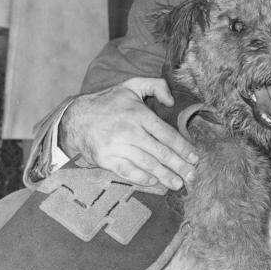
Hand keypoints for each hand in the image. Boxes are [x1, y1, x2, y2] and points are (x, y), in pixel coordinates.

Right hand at [59, 78, 198, 190]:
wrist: (75, 118)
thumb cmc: (108, 103)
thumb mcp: (131, 86)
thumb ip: (155, 85)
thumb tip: (172, 101)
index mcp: (138, 114)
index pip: (166, 134)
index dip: (183, 148)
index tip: (195, 158)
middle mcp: (129, 131)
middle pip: (160, 152)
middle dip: (179, 165)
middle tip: (192, 176)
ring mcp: (117, 146)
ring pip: (147, 164)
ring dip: (165, 176)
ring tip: (178, 183)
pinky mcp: (106, 159)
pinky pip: (128, 171)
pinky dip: (142, 178)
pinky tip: (154, 182)